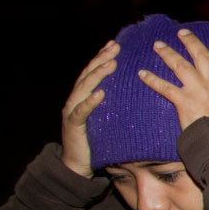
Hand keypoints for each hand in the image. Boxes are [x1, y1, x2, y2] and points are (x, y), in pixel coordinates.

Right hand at [61, 40, 118, 177]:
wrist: (77, 165)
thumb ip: (115, 105)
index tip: (115, 44)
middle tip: (115, 48)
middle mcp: (76, 99)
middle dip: (101, 59)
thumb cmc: (95, 140)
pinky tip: (100, 94)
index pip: (93, 72)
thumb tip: (136, 95)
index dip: (102, 56)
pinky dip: (90, 101)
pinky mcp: (73, 125)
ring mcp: (72, 110)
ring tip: (110, 64)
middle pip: (88, 74)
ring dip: (98, 74)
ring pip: (84, 88)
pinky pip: (82, 111)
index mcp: (84, 95)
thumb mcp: (106, 119)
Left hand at [137, 29, 208, 129]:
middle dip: (191, 42)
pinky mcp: (183, 100)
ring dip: (168, 54)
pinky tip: (142, 73)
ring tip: (158, 45)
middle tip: (182, 33)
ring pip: (181, 66)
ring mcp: (197, 90)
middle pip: (201, 56)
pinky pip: (165, 87)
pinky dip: (152, 80)